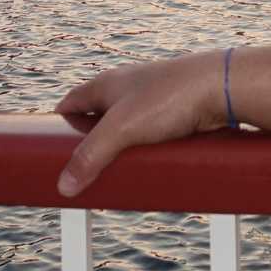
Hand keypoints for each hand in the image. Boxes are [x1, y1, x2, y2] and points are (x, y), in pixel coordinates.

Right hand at [54, 49, 228, 198]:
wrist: (221, 86)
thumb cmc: (169, 97)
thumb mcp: (122, 129)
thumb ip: (91, 156)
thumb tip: (64, 186)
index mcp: (106, 85)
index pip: (70, 104)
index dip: (59, 125)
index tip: (49, 150)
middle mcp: (126, 90)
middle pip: (98, 121)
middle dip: (91, 146)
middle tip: (84, 174)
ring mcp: (151, 101)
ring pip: (126, 131)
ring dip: (120, 152)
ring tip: (115, 178)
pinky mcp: (174, 114)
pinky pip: (151, 138)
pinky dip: (144, 153)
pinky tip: (146, 169)